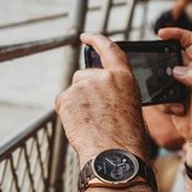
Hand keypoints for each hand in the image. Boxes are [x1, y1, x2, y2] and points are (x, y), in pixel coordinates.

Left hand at [55, 33, 148, 164]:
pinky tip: (80, 127)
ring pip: (73, 91)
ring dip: (77, 104)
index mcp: (124, 78)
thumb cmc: (127, 139)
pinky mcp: (66, 97)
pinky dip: (67, 114)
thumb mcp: (129, 106)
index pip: (110, 49)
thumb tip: (96, 94)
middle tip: (94, 115)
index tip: (86, 36)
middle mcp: (103, 76)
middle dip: (84, 91)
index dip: (96, 40)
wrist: (115, 155)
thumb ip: (114, 92)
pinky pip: (62, 103)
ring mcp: (83, 85)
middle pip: (83, 75)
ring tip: (91, 124)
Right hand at [155, 27, 191, 174]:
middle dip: (165, 60)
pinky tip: (175, 111)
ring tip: (171, 98)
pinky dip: (163, 101)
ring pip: (165, 76)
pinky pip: (161, 94)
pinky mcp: (174, 100)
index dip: (179, 34)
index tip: (162, 34)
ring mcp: (184, 88)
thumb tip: (177, 70)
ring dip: (163, 85)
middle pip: (176, 57)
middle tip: (153, 61)